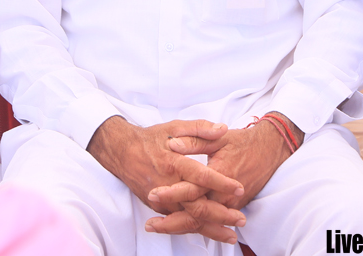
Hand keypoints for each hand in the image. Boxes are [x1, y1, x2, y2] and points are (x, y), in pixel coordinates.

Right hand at [86, 116, 245, 243]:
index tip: (239, 188)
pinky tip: (211, 233)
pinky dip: (196, 229)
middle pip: (196, 206)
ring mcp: (161, 200)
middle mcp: (167, 185)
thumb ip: (200, 128)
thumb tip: (222, 128)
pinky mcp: (158, 207)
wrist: (122, 152)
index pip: (200, 176)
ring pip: (188, 219)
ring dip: (211, 229)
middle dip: (221, 215)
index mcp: (173, 163)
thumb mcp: (174, 127)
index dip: (221, 183)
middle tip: (241, 219)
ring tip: (231, 235)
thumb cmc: (150, 139)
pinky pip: (179, 222)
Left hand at [144, 113, 300, 241]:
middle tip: (150, 224)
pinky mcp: (232, 207)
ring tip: (157, 227)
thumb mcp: (219, 137)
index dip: (173, 193)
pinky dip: (193, 226)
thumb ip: (195, 140)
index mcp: (220, 174)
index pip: (194, 189)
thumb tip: (173, 144)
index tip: (154, 194)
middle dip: (172, 221)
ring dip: (180, 227)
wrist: (269, 151)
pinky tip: (177, 226)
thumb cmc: (243, 142)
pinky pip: (210, 221)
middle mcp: (225, 194)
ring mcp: (230, 204)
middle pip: (196, 215)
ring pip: (203, 222)